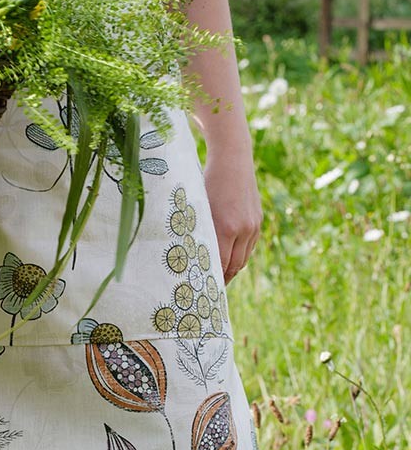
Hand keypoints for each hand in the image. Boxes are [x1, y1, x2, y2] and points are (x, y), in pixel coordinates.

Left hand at [203, 149, 262, 283]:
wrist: (232, 160)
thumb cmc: (207, 181)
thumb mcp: (198, 206)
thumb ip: (199, 231)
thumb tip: (191, 255)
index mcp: (225, 227)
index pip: (219, 264)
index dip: (211, 279)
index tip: (201, 289)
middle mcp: (243, 229)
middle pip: (234, 266)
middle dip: (222, 279)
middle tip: (208, 290)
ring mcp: (253, 226)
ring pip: (243, 258)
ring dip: (231, 269)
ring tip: (217, 277)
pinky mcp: (257, 221)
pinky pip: (249, 246)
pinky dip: (240, 255)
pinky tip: (228, 258)